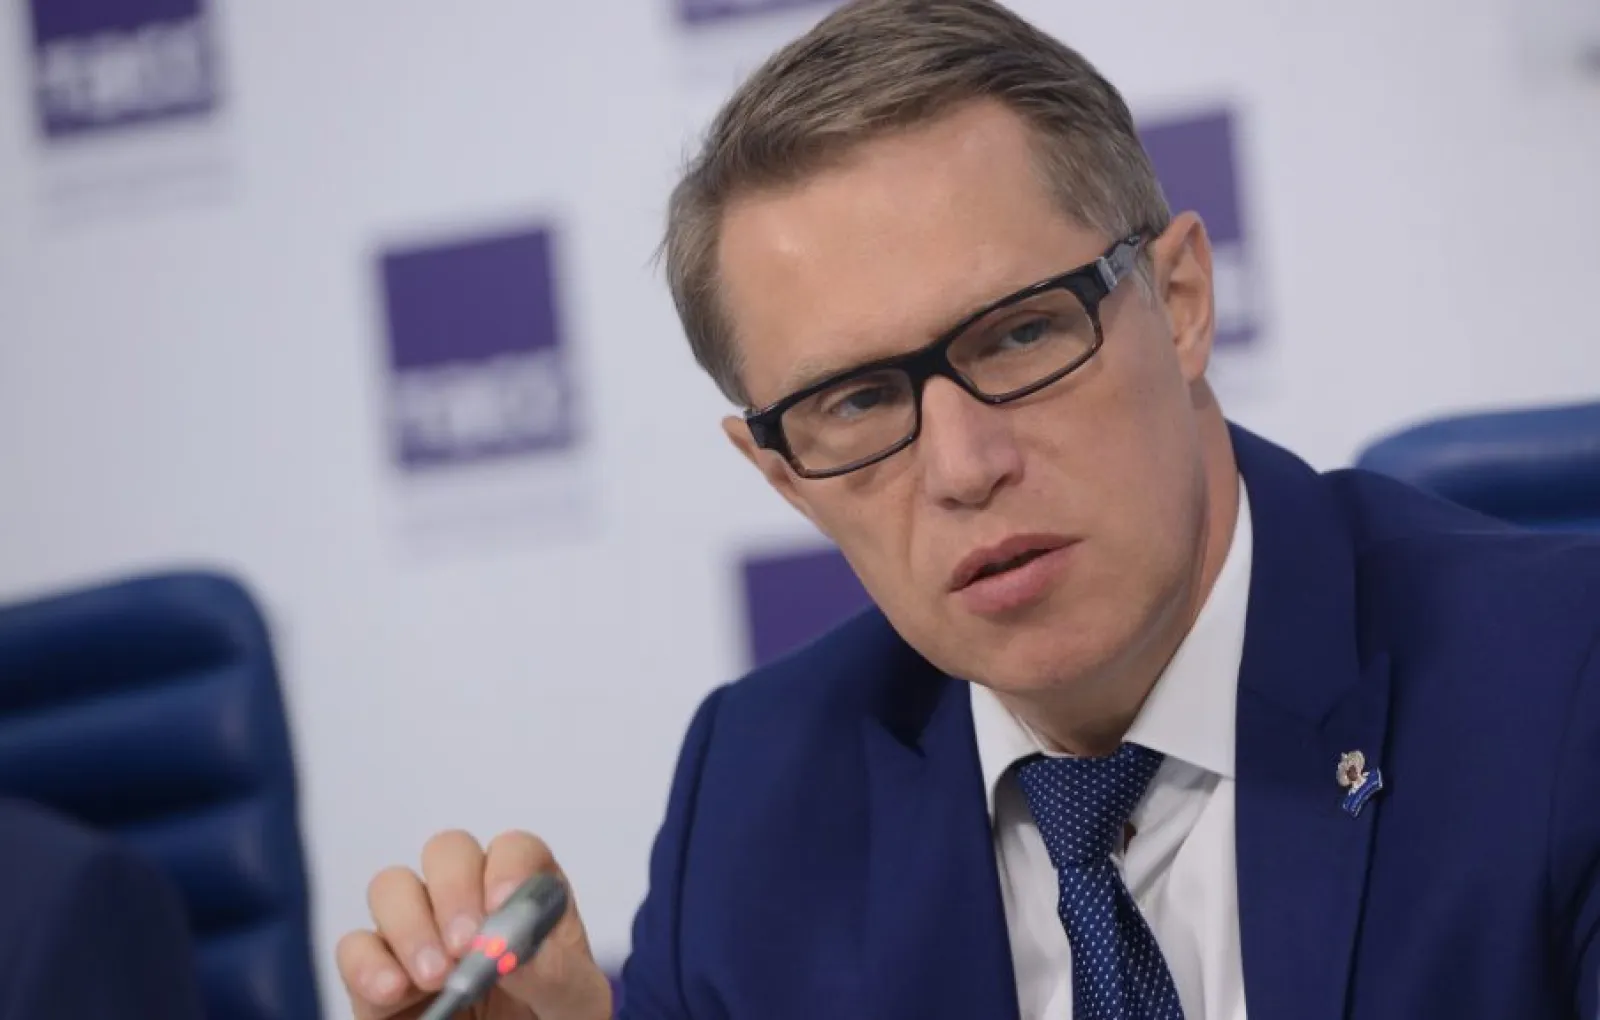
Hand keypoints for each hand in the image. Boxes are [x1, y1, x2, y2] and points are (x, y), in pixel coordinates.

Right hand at [336, 830, 613, 1019]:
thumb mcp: (573, 1002)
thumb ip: (555, 972)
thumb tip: (515, 952)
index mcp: (525, 895)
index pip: (515, 849)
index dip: (507, 866)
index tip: (501, 905)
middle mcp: (469, 900)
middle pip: (448, 851)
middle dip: (453, 889)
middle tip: (464, 944)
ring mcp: (418, 930)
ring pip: (392, 886)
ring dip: (410, 925)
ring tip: (436, 977)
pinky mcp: (377, 971)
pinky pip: (355, 946)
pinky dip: (367, 964)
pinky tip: (395, 991)